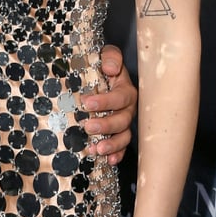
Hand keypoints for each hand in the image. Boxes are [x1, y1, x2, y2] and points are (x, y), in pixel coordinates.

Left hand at [82, 44, 136, 164]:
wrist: (102, 76)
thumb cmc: (104, 66)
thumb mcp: (107, 55)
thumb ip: (111, 57)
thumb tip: (110, 68)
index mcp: (126, 90)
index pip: (120, 97)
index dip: (106, 101)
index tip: (87, 103)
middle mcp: (128, 108)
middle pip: (122, 120)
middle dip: (105, 125)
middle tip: (88, 127)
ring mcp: (124, 122)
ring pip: (123, 136)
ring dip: (111, 144)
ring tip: (97, 149)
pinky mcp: (118, 134)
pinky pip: (121, 147)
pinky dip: (116, 154)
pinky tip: (107, 160)